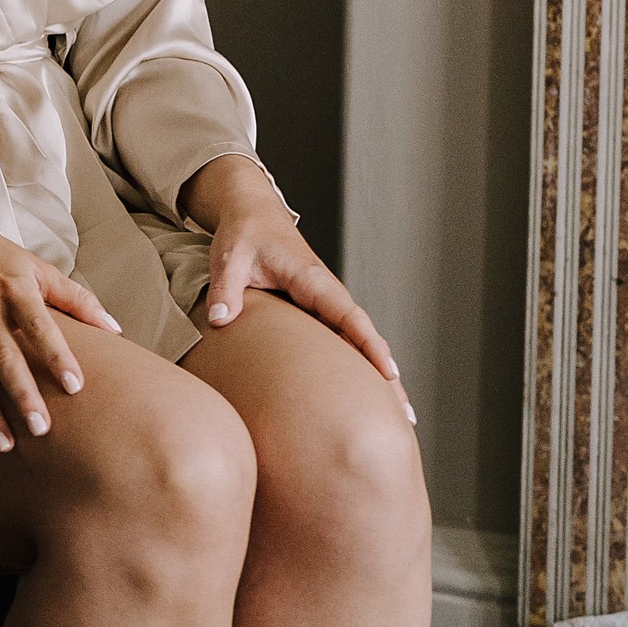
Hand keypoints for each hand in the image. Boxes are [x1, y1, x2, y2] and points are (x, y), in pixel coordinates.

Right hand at [0, 230, 121, 451]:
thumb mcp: (35, 267)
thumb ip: (75, 298)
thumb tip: (115, 329)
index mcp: (12, 289)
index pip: (38, 325)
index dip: (57, 355)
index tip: (75, 387)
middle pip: (3, 356)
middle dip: (21, 394)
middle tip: (41, 429)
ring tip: (4, 443)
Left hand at [184, 156, 409, 413]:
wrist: (251, 212)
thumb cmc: (243, 233)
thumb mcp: (229, 257)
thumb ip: (226, 289)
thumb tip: (222, 321)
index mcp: (312, 280)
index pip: (348, 317)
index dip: (369, 346)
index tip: (390, 374)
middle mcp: (327, 293)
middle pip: (365, 337)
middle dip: (387, 373)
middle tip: (405, 414)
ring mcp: (325, 302)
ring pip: (357, 341)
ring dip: (378, 372)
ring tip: (398, 415)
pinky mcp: (316, 308)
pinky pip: (342, 338)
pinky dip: (357, 361)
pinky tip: (365, 390)